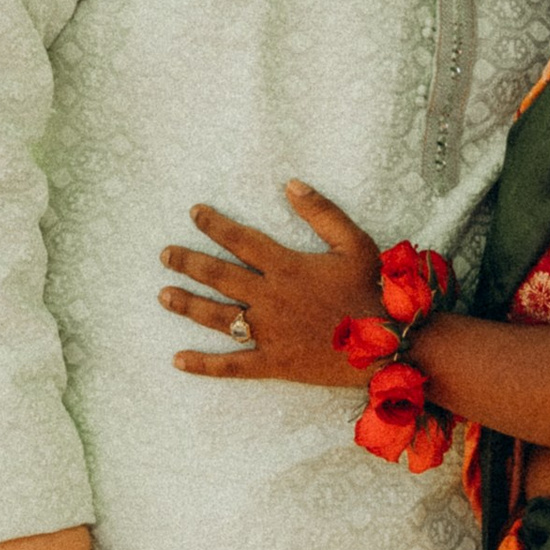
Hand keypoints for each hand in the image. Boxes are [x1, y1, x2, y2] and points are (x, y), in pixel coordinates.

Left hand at [160, 183, 383, 384]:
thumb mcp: (354, 242)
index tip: (194, 213)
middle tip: (165, 255)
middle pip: (219, 276)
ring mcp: (269, 332)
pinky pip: (232, 365)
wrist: (387, 344)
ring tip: (163, 295)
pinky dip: (204, 364)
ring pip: (218, 316)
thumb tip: (291, 184)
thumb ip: (322, 212)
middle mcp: (270, 297)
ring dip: (188, 304)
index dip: (214, 224)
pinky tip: (177, 359)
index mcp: (286, 266)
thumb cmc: (372, 291)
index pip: (240, 239)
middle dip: (188, 262)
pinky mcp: (273, 362)